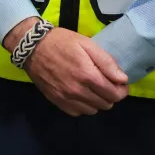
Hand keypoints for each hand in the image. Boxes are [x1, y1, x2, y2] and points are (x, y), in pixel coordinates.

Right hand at [4, 19, 128, 115]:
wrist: (31, 47)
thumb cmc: (61, 42)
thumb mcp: (86, 44)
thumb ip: (106, 62)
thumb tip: (122, 79)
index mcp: (88, 75)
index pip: (115, 94)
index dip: (121, 89)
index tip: (118, 82)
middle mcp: (78, 90)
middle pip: (106, 104)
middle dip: (110, 95)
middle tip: (105, 83)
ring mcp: (66, 98)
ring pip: (93, 110)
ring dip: (96, 101)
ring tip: (92, 89)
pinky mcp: (56, 101)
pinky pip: (77, 112)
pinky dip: (82, 106)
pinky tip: (80, 95)